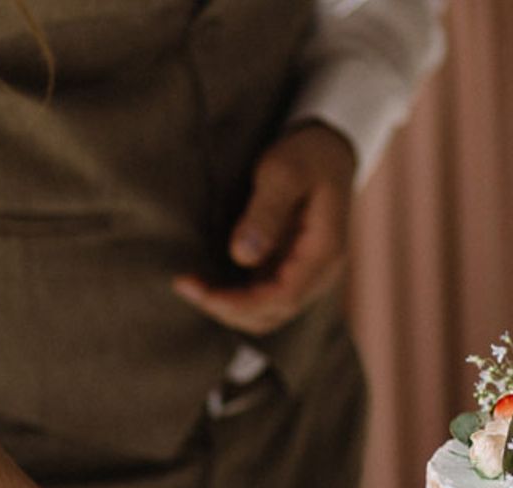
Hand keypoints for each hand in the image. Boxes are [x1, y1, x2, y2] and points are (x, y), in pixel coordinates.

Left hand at [172, 122, 356, 335]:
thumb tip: (242, 257)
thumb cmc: (306, 154)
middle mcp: (319, 272)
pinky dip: (234, 297)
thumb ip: (265, 212)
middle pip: (273, 313)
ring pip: (266, 312)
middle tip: (186, 285)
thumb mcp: (283, 172)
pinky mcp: (288, 268)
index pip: (284, 297)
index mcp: (324, 251)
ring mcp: (304, 273)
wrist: (327, 148)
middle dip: (228, 308)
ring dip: (228, 307)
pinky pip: (261, 296)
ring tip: (191, 285)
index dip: (242, 304)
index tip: (203, 294)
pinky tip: (207, 281)